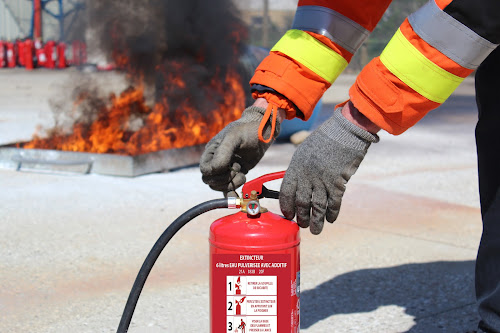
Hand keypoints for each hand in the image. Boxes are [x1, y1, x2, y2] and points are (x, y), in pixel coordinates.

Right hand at [200, 101, 280, 195]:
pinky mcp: (236, 174)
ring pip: (219, 186)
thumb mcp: (234, 137)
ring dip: (231, 184)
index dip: (215, 172)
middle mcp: (216, 161)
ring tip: (242, 173)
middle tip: (237, 169)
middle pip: (210, 181)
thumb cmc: (247, 130)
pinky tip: (237, 195)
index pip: (205, 169)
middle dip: (224, 179)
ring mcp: (226, 169)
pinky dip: (231, 193)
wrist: (262, 132)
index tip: (229, 166)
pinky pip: (228, 189)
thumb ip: (223, 152)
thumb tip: (216, 169)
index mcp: (211, 151)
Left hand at [279, 103, 378, 233]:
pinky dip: (332, 213)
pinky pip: (334, 203)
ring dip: (316, 220)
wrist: (344, 133)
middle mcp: (307, 176)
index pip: (286, 192)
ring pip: (317, 207)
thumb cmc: (323, 141)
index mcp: (296, 167)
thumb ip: (298, 170)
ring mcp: (323, 180)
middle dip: (301, 217)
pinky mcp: (338, 182)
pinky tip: (330, 220)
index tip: (288, 215)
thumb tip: (295, 186)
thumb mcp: (303, 152)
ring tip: (315, 230)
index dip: (286, 206)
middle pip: (301, 203)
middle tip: (302, 225)